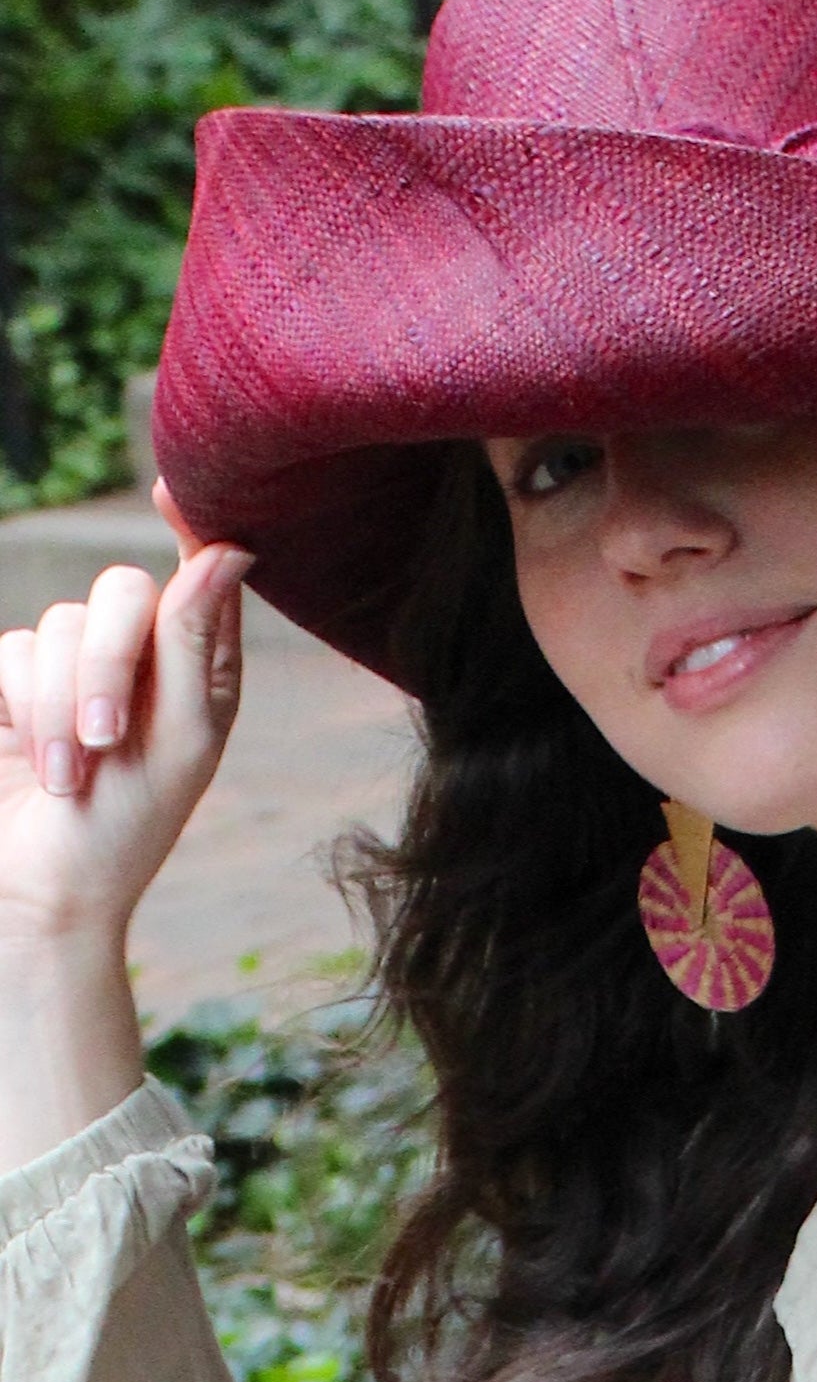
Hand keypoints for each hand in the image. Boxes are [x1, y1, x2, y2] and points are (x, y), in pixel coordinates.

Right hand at [0, 479, 252, 948]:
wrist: (43, 892)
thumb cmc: (128, 830)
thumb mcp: (179, 740)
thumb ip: (195, 643)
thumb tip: (229, 548)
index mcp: (201, 667)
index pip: (202, 572)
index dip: (190, 524)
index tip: (169, 489)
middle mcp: (143, 656)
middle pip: (116, 594)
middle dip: (101, 664)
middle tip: (103, 740)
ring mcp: (76, 669)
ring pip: (53, 625)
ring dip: (54, 706)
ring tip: (69, 776)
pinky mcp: (18, 686)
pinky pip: (8, 650)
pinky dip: (19, 707)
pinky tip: (29, 758)